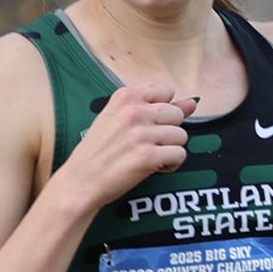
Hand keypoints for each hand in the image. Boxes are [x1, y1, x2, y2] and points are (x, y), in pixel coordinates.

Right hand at [60, 83, 196, 206]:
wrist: (81, 181)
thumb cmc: (99, 151)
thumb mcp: (119, 119)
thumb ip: (156, 107)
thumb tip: (191, 103)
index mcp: (125, 96)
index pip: (167, 91)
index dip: (162, 110)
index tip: (148, 124)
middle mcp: (134, 111)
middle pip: (177, 114)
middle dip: (167, 131)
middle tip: (146, 144)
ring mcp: (141, 134)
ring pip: (181, 135)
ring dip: (169, 149)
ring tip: (148, 156)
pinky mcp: (148, 157)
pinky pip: (179, 155)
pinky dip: (170, 164)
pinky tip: (152, 167)